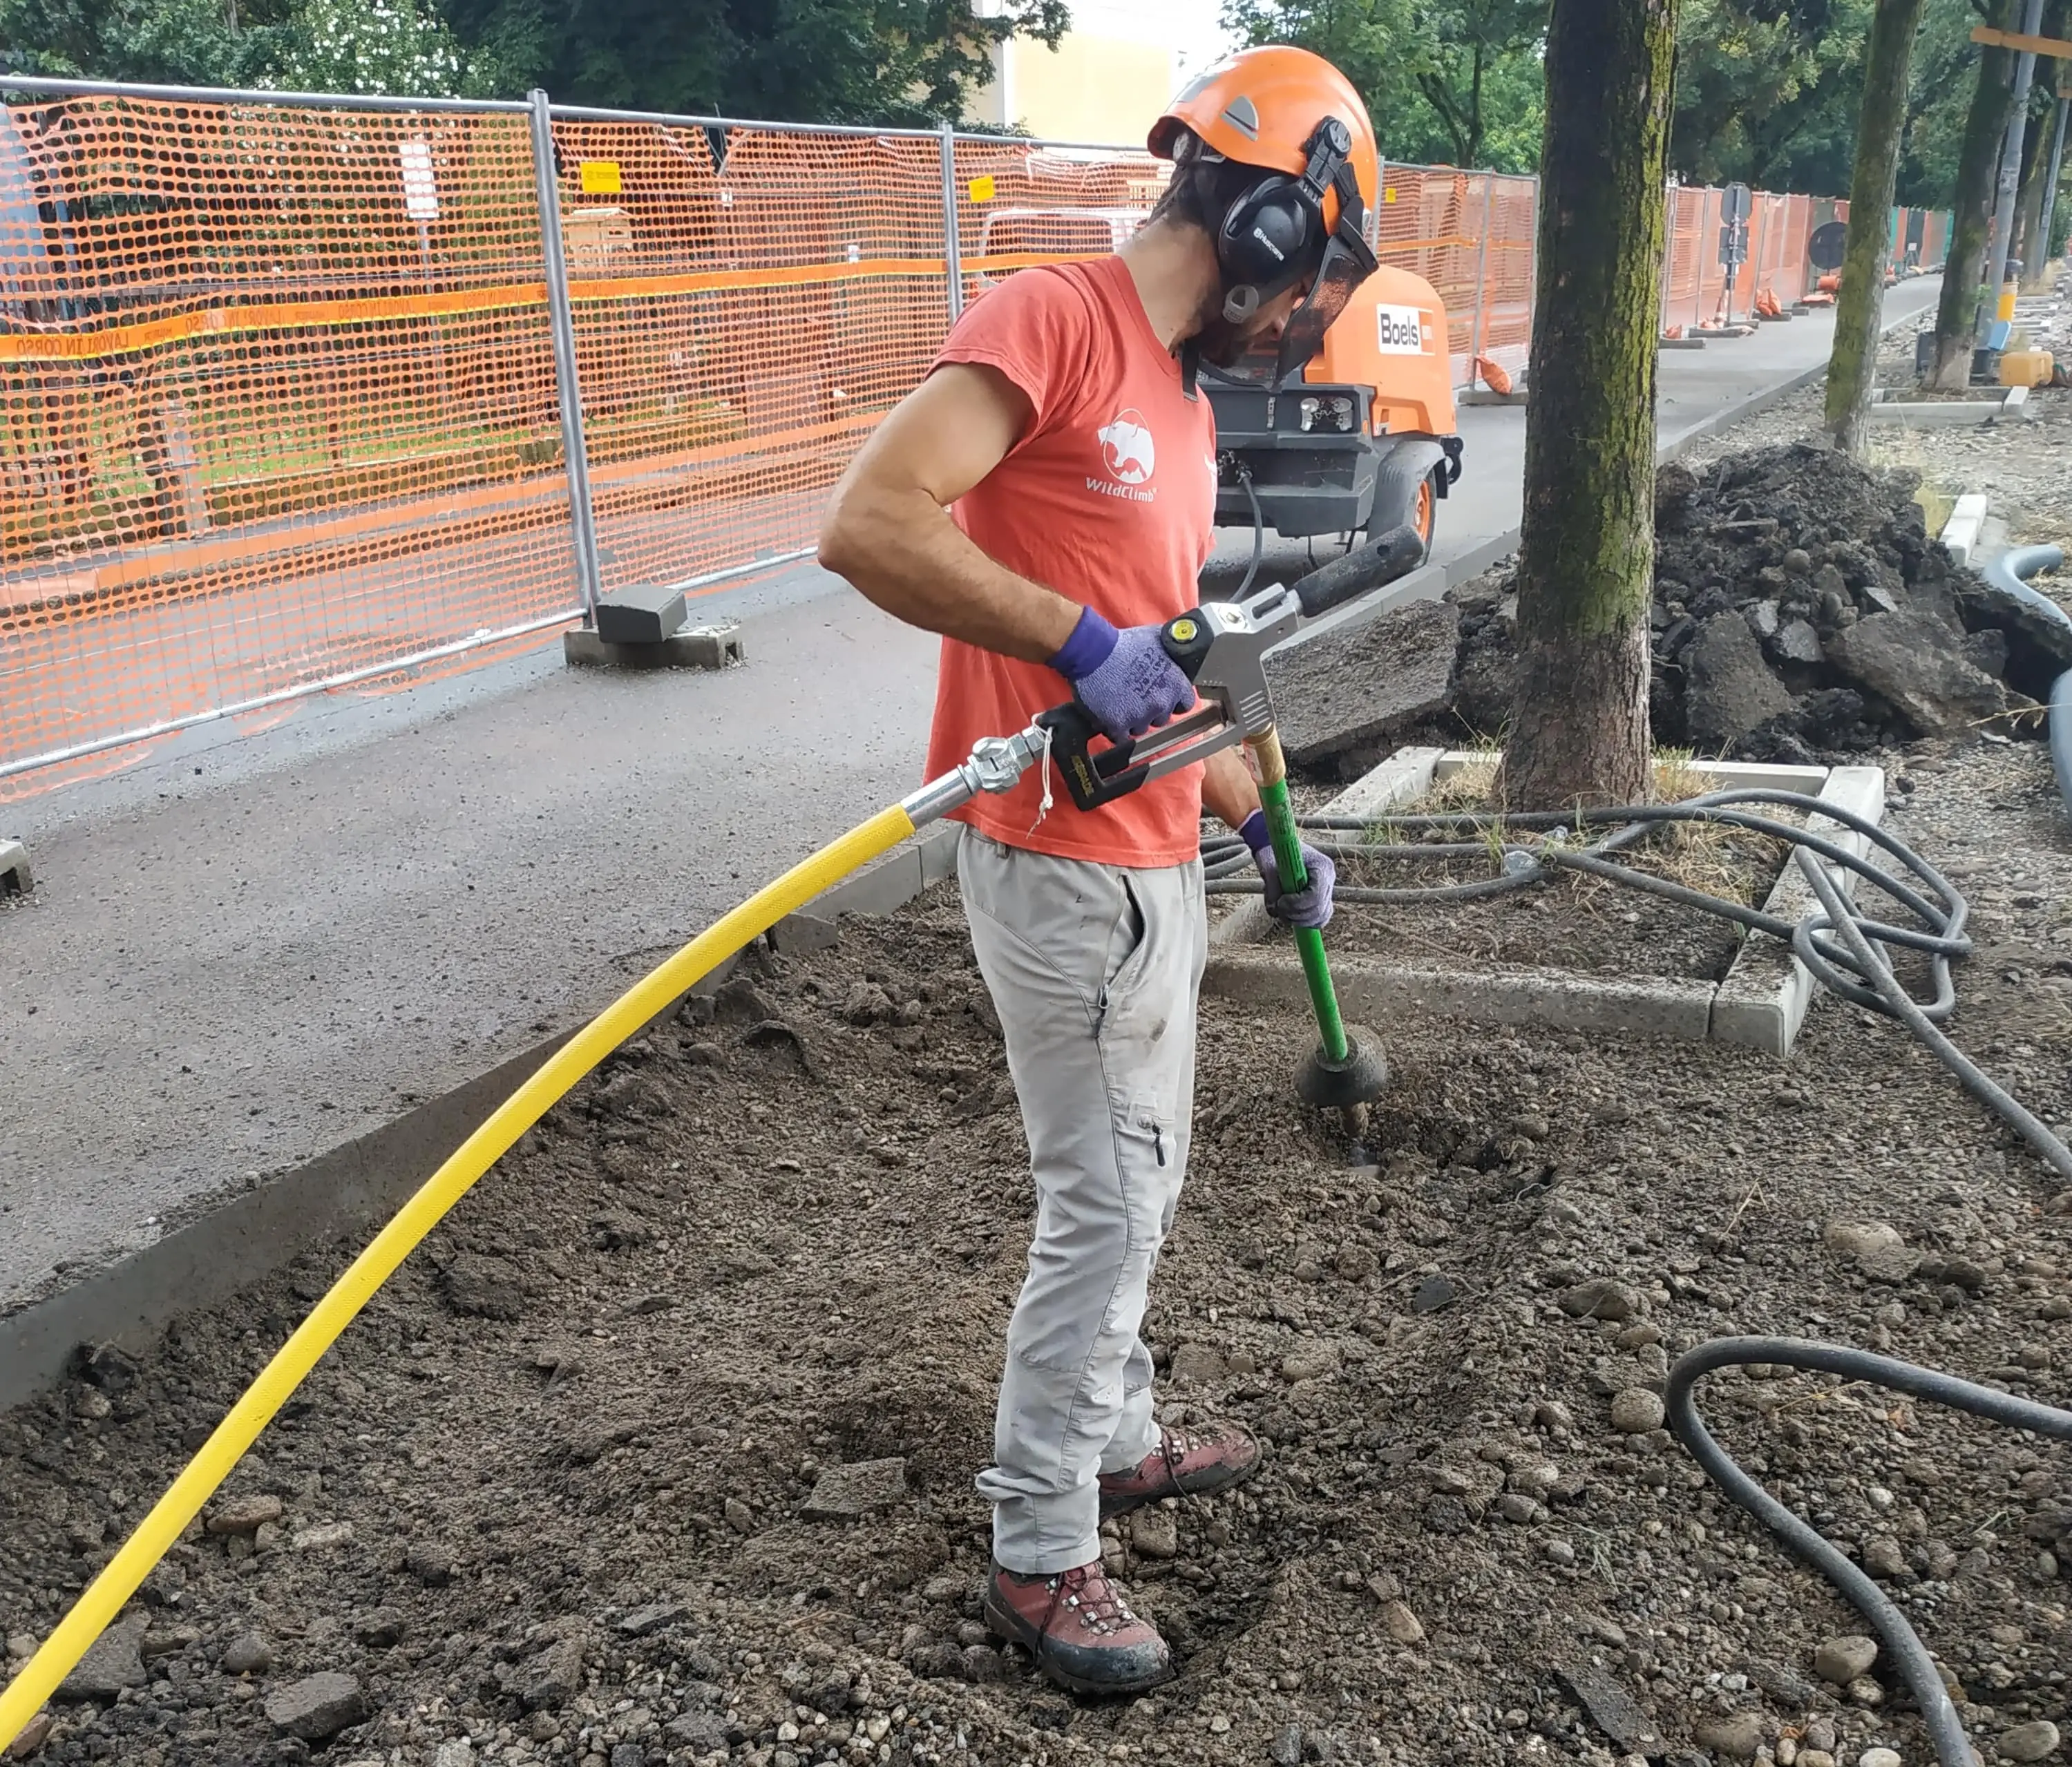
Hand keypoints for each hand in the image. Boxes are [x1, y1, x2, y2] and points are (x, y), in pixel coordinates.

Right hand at [1051, 607, 1196, 742]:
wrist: (1093, 652)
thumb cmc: (1122, 644)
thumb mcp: (1157, 639)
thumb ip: (1173, 652)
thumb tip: (1180, 651)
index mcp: (1175, 684)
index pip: (1185, 704)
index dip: (1173, 701)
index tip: (1164, 697)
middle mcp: (1161, 702)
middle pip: (1162, 718)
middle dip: (1151, 710)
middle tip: (1137, 696)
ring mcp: (1140, 716)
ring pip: (1141, 729)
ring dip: (1133, 720)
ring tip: (1121, 703)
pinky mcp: (1118, 725)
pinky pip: (1121, 737)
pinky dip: (1116, 729)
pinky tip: (1111, 715)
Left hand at [1240, 809, 1334, 929]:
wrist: (1279, 846)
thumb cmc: (1274, 852)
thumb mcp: (1269, 867)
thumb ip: (1272, 889)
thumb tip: (1274, 910)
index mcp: (1321, 865)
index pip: (1315, 895)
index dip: (1297, 904)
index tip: (1280, 902)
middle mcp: (1329, 877)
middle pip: (1319, 909)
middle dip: (1296, 914)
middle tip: (1278, 910)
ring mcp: (1328, 887)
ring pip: (1321, 916)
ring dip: (1300, 920)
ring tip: (1282, 912)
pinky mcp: (1322, 896)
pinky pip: (1321, 917)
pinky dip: (1307, 921)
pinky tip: (1293, 917)